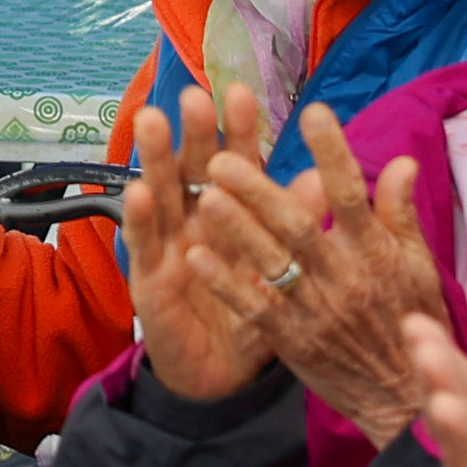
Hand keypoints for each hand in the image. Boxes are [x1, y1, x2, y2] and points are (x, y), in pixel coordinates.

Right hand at [118, 86, 285, 404]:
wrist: (222, 374)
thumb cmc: (254, 312)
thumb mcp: (281, 268)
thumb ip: (296, 222)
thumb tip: (326, 178)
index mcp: (231, 214)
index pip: (236, 165)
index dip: (237, 131)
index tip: (242, 93)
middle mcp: (194, 220)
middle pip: (192, 169)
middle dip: (193, 133)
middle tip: (195, 96)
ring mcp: (167, 246)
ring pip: (160, 194)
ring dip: (155, 158)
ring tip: (153, 121)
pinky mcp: (148, 279)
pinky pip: (143, 246)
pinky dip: (140, 219)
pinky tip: (140, 192)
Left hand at [181, 101, 442, 439]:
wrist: (406, 398)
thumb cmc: (414, 322)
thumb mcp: (419, 268)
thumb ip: (401, 214)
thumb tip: (400, 160)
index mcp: (376, 253)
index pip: (353, 195)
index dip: (333, 153)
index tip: (312, 112)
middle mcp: (345, 277)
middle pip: (297, 225)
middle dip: (259, 189)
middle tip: (223, 156)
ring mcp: (316, 310)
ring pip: (272, 263)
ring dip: (237, 228)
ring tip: (204, 193)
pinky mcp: (294, 341)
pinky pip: (255, 307)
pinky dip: (226, 282)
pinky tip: (195, 257)